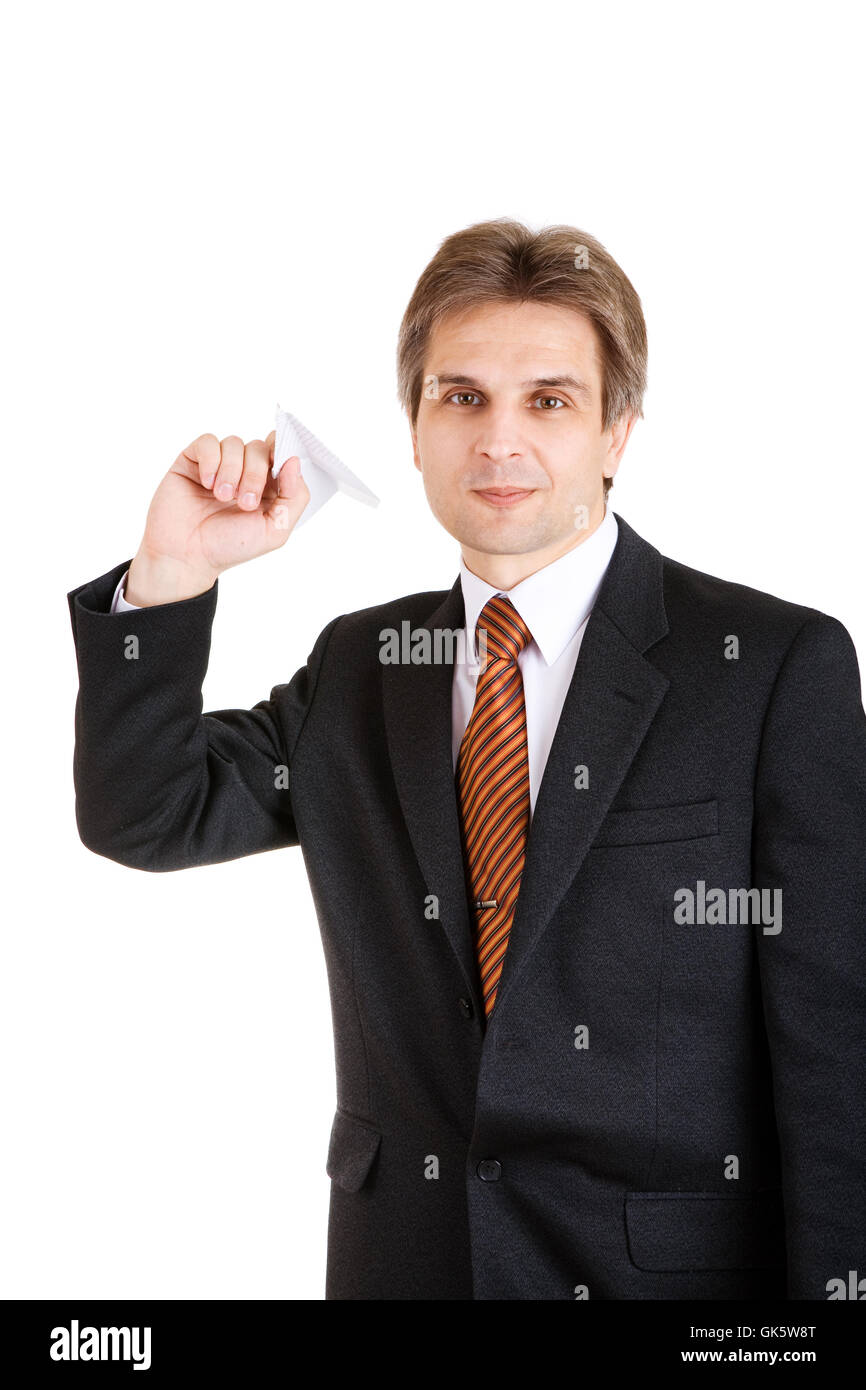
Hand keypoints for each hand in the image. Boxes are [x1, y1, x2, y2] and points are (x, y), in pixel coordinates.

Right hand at [126, 431, 310, 604]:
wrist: (187, 556)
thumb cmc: (229, 547)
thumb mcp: (275, 531)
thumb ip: (294, 497)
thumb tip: (294, 460)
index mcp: (267, 486)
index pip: (280, 453)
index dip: (282, 453)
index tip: (277, 468)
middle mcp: (243, 472)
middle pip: (258, 448)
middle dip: (255, 474)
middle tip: (245, 503)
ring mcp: (218, 465)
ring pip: (234, 443)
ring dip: (232, 471)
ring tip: (221, 497)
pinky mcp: (193, 461)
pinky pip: (207, 442)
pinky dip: (211, 460)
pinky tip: (206, 483)